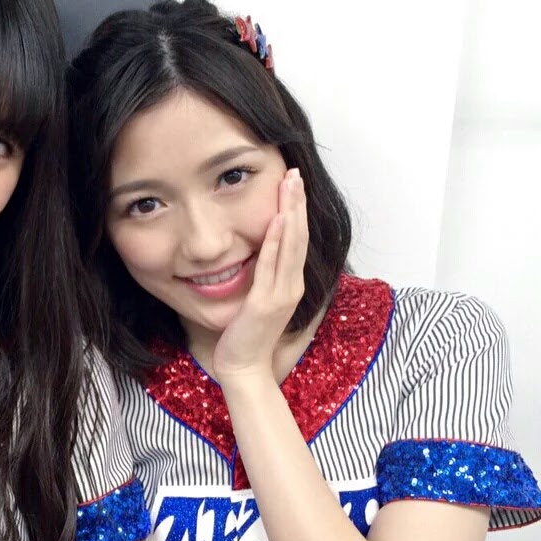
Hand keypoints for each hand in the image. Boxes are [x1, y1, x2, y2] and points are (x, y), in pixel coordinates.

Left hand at [212, 167, 307, 380]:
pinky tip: (278, 221)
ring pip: (290, 245)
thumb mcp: (257, 298)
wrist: (243, 368)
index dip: (296, 210)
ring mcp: (281, 294)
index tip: (292, 183)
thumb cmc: (246, 335)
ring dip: (290, 212)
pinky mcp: (265, 303)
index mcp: (289, 283)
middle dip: (297, 202)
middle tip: (295, 172)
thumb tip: (256, 251)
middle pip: (298, 235)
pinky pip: (272, 267)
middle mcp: (291, 285)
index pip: (296, 239)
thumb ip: (261, 276)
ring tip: (290, 184)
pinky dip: (276, 242)